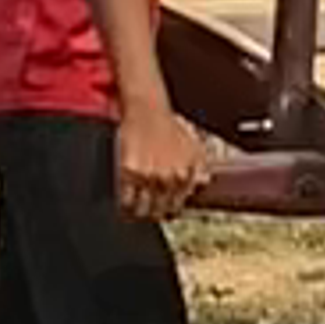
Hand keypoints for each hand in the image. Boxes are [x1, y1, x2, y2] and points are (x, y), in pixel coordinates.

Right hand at [116, 98, 211, 223]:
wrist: (148, 110)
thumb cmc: (169, 127)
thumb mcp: (193, 147)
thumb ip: (200, 169)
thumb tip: (201, 185)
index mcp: (183, 176)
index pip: (174, 207)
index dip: (166, 211)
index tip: (160, 212)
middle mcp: (167, 179)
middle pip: (157, 210)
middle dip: (151, 213)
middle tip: (145, 212)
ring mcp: (148, 176)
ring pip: (141, 208)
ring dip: (137, 212)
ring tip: (133, 211)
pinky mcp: (129, 171)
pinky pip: (125, 198)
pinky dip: (124, 203)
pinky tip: (124, 201)